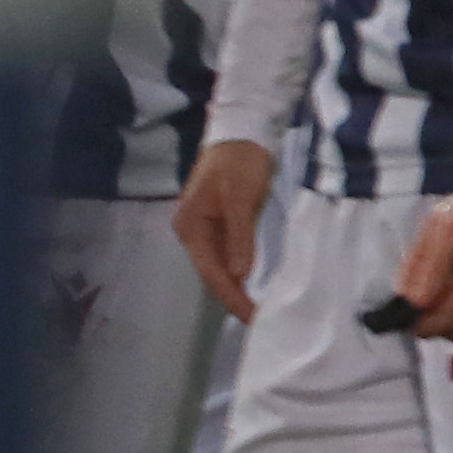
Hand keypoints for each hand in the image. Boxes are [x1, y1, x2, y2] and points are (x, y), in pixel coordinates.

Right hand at [173, 139, 277, 326]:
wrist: (241, 132)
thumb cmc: (239, 162)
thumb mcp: (240, 197)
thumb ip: (239, 235)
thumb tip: (239, 274)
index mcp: (191, 228)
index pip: (212, 272)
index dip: (232, 296)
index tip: (253, 317)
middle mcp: (193, 233)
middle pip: (213, 274)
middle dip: (235, 297)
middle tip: (261, 320)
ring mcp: (206, 229)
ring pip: (221, 267)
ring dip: (239, 287)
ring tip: (260, 309)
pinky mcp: (221, 223)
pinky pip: (229, 254)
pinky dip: (242, 270)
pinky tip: (256, 283)